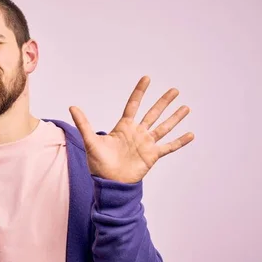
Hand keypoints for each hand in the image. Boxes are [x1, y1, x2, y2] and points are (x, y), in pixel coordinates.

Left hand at [69, 76, 194, 183]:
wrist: (109, 182)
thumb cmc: (99, 163)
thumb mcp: (91, 141)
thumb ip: (83, 123)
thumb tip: (71, 106)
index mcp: (124, 127)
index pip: (133, 105)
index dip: (140, 91)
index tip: (147, 78)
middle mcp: (137, 133)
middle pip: (153, 113)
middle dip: (163, 102)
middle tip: (174, 90)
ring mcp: (146, 144)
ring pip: (163, 127)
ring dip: (175, 117)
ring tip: (186, 107)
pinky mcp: (152, 155)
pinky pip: (169, 147)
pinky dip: (180, 141)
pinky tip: (191, 134)